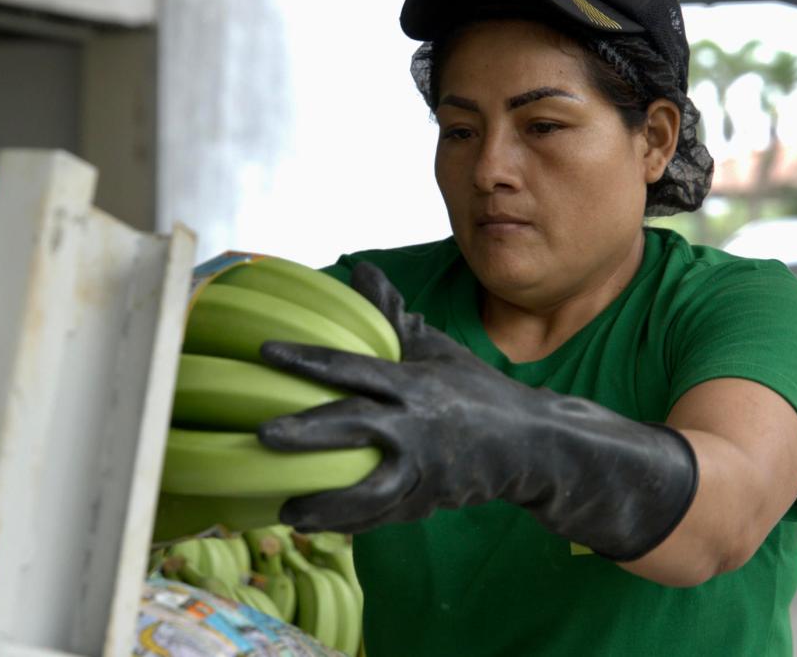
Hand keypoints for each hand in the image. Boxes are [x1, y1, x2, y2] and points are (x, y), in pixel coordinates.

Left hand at [258, 263, 696, 559]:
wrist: (532, 444)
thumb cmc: (476, 391)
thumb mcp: (436, 349)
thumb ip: (393, 315)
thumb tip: (361, 269)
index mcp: (415, 383)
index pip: (354, 367)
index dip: (309, 359)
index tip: (267, 352)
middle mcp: (417, 425)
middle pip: (356, 426)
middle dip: (309, 433)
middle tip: (264, 435)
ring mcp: (424, 468)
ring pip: (368, 489)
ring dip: (326, 503)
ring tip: (287, 510)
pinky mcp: (428, 501)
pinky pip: (383, 515)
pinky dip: (350, 523)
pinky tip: (316, 526)